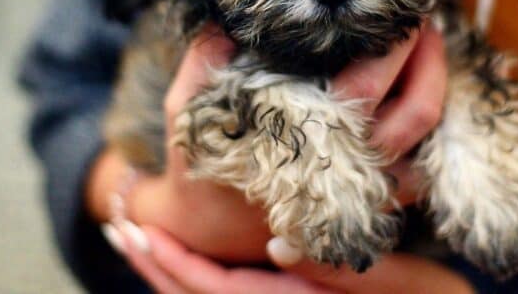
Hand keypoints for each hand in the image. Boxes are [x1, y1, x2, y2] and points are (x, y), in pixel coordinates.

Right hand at [96, 21, 447, 284]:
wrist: (211, 230)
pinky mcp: (378, 200)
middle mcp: (350, 164)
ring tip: (429, 40)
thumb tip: (223, 17)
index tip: (398, 4)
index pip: (370, 81)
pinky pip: (424, 161)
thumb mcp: (186, 110)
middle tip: (422, 13)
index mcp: (309, 135)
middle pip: (417, 106)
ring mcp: (370, 187)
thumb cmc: (203, 164)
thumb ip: (203, 62)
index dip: (397, 43)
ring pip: (428, 135)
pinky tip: (421, 83)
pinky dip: (432, 121)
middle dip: (428, 52)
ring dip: (438, 81)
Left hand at [115, 225, 472, 293]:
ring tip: (140, 240)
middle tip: (120, 229)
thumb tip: (274, 246)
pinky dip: (201, 278)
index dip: (173, 262)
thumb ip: (337, 273)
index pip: (216, 292)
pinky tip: (192, 259)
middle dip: (156, 266)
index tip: (138, 230)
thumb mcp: (397, 285)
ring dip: (170, 272)